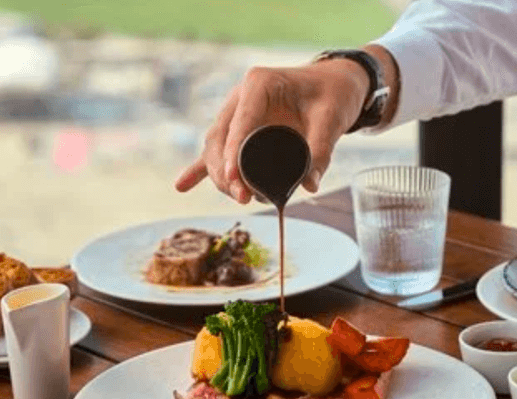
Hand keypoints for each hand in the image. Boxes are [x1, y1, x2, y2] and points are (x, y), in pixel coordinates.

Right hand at [174, 58, 369, 203]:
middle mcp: (240, 97)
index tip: (235, 182)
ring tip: (239, 198)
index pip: (238, 124)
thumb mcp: (332, 117)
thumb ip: (321, 149)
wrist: (334, 84)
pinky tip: (182, 186)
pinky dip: (200, 170)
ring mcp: (236, 114)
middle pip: (219, 139)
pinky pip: (215, 152)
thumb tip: (309, 186)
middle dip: (225, 172)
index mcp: (258, 85)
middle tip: (244, 198)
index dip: (233, 155)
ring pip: (214, 148)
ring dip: (220, 175)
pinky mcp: (238, 130)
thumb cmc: (333, 93)